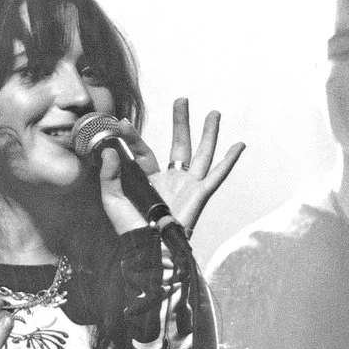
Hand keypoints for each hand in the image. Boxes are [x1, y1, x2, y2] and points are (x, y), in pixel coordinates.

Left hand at [96, 97, 244, 236]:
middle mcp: (171, 180)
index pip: (144, 151)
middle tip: (182, 100)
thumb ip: (109, 174)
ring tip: (214, 113)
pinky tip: (239, 145)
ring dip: (209, 133)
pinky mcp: (200, 194)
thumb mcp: (112, 199)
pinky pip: (217, 174)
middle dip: (181, 122)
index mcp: (149, 180)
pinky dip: (230, 160)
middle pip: (179, 144)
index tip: (121, 122)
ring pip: (201, 154)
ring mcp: (187, 186)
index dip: (133, 137)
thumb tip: (109, 149)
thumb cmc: (130, 228)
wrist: (148, 248)